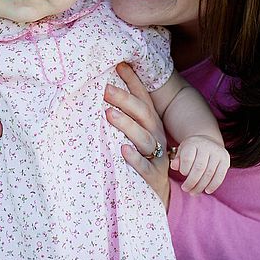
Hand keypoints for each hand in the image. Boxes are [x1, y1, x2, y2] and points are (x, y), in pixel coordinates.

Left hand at [104, 63, 170, 209]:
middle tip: (105, 89)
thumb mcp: (135, 134)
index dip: (132, 81)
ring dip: (126, 125)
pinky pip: (144, 167)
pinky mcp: (152, 176)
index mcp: (150, 122)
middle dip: (124, 100)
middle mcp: (155, 135)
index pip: (142, 98)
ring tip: (108, 114)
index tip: (118, 65)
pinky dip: (134, 158)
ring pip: (143, 138)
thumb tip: (103, 89)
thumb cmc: (141, 157)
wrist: (156, 194)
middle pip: (142, 113)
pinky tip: (122, 150)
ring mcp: (156, 155)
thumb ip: (124, 115)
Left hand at [170, 135, 229, 194]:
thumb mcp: (182, 151)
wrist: (209, 142)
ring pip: (209, 173)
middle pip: (199, 168)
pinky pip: (220, 176)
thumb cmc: (192, 150)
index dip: (184, 170)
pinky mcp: (225, 160)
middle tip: (186, 189)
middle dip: (191, 182)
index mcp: (193, 143)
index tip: (182, 174)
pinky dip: (213, 185)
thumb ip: (177, 159)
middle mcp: (206, 146)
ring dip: (201, 186)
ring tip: (194, 192)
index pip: (187, 158)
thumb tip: (173, 166)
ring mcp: (217, 153)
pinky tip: (207, 191)